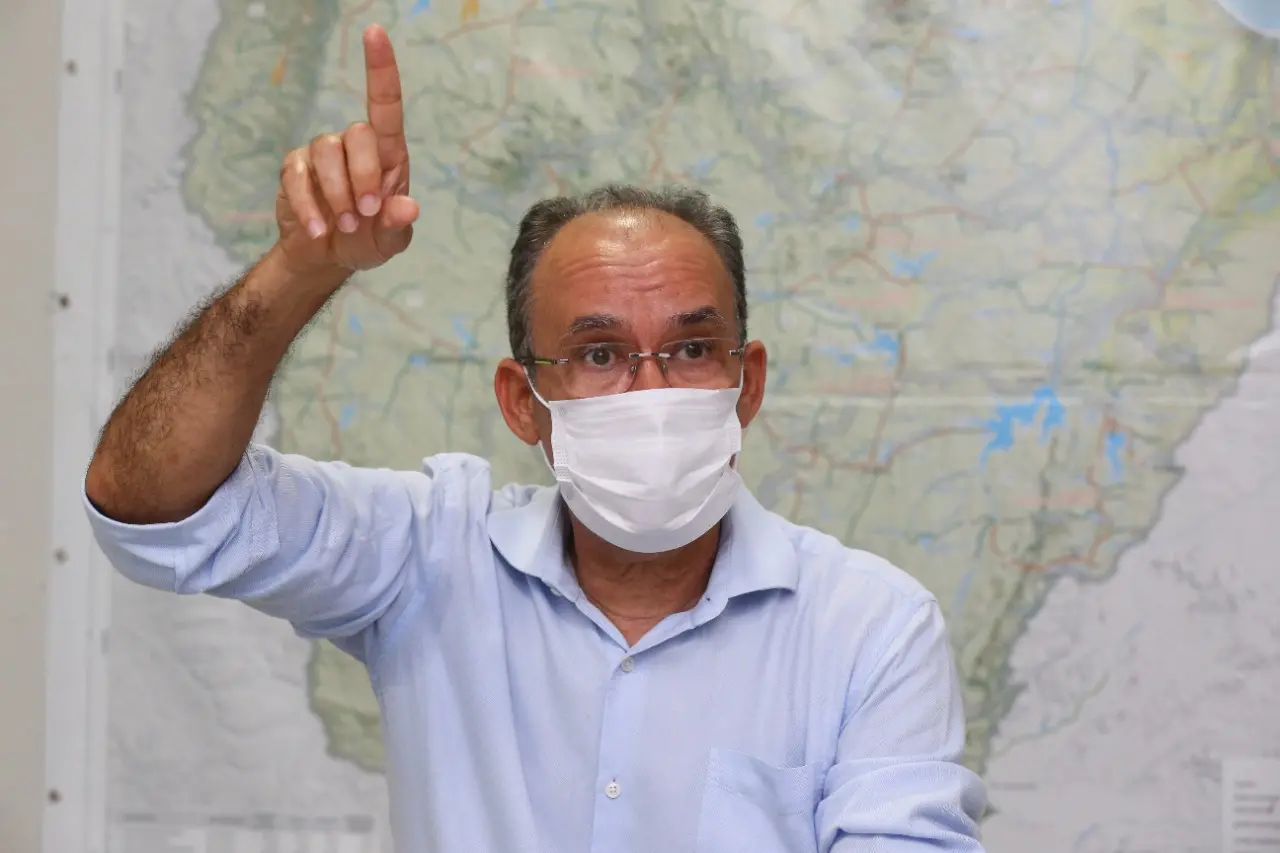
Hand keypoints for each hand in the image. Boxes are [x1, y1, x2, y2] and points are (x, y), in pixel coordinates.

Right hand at [275, 24, 417, 273]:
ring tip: (343, 228)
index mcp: (388, 155)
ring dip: (336, 195)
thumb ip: (398, 225)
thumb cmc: (368, 240)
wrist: (328, 255)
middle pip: (357, 135)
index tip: (376, 32)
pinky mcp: (295, 169)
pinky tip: (318, 230)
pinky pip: (297, 176)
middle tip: (363, 216)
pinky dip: (308, 205)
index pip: (385, 104)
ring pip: (325, 153)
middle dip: (362, 177)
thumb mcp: (390, 241)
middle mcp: (355, 146)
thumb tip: (408, 208)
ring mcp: (322, 154)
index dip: (381, 68)